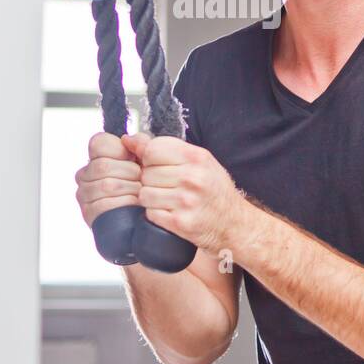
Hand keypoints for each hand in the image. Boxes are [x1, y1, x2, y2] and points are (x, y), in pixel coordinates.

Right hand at [74, 132, 141, 228]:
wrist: (146, 218)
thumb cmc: (146, 187)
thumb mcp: (147, 161)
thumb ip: (141, 144)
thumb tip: (128, 139)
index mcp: (96, 158)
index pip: (99, 143)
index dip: (120, 150)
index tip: (132, 159)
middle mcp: (85, 175)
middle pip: (103, 165)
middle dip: (130, 173)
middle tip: (141, 181)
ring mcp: (84, 195)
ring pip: (106, 185)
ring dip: (130, 189)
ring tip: (140, 193)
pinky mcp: (89, 214)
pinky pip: (106, 204)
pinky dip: (125, 204)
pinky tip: (133, 205)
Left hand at [122, 133, 248, 253]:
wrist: (234, 224)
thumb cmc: (214, 190)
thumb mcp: (198, 162)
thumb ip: (165, 149)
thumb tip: (129, 140)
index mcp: (197, 157)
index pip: (152, 149)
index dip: (148, 158)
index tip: (155, 164)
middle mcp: (192, 177)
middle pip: (146, 173)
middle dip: (150, 180)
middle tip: (166, 186)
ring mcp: (186, 201)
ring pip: (144, 194)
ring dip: (151, 198)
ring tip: (166, 199)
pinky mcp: (180, 223)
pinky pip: (150, 213)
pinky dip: (156, 214)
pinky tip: (169, 212)